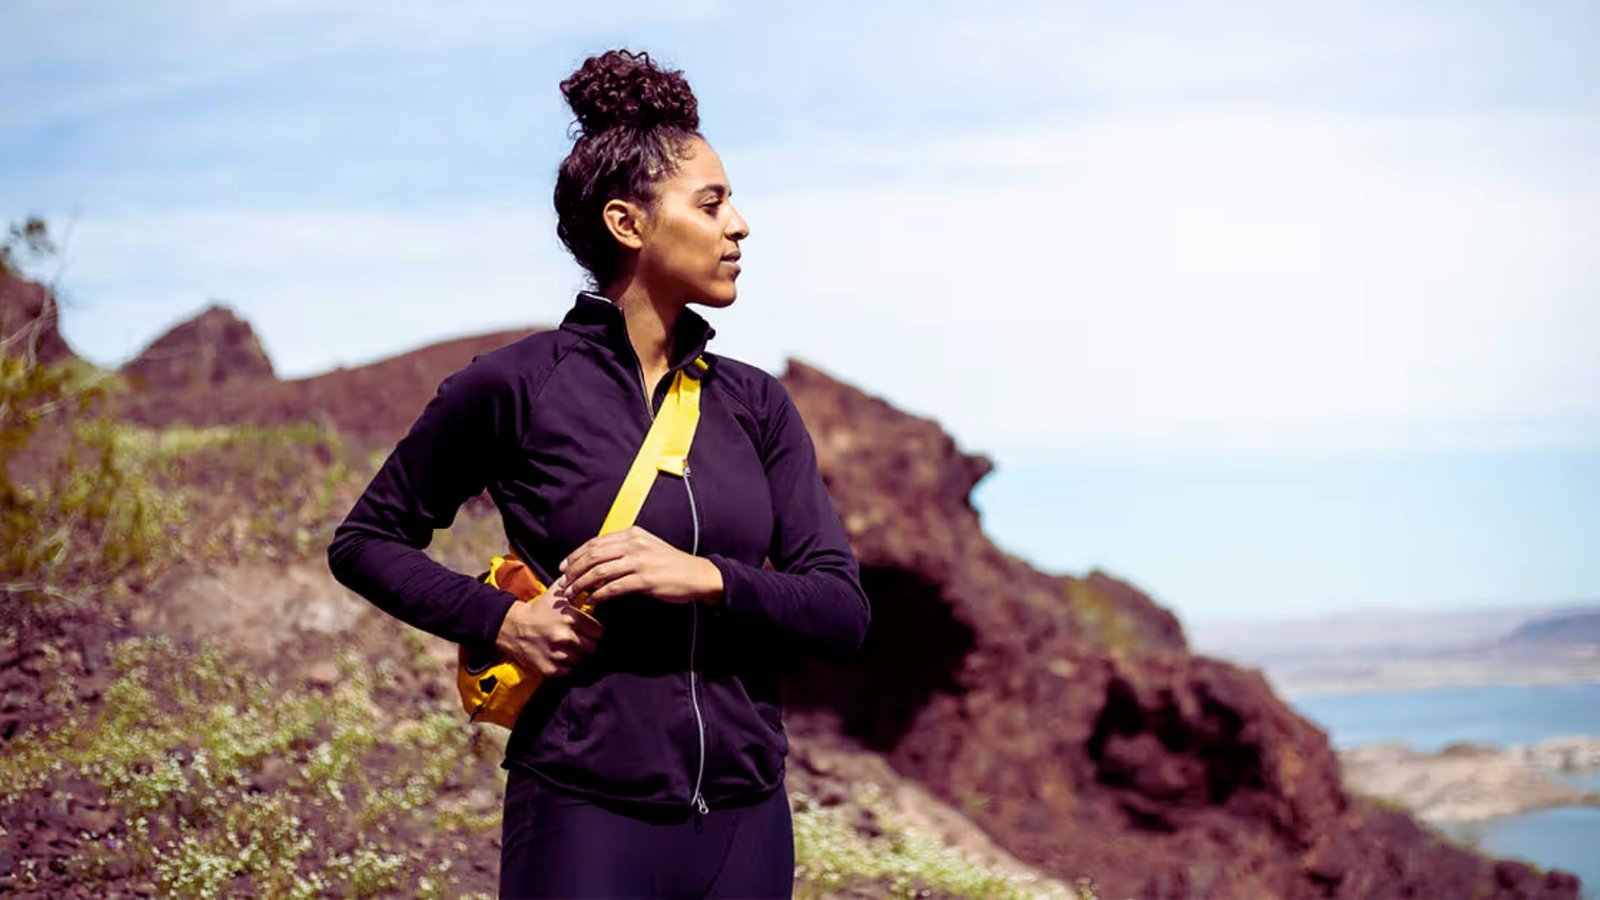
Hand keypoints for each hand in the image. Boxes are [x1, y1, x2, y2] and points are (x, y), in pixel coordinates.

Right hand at [493, 575, 605, 678]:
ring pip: (581, 660)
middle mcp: (565, 637)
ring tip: (566, 646)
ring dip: (576, 655)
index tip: (589, 630)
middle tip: (577, 639)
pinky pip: (568, 670)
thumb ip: (577, 585)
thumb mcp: (556, 592)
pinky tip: (557, 655)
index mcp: (570, 617)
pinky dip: (565, 665)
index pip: (599, 632)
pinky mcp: (549, 668)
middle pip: (592, 647)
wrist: (512, 626)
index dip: (595, 631)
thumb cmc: (539, 609)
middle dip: (587, 643)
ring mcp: (557, 654)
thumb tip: (596, 579)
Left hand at [556, 526, 724, 605]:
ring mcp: (640, 561)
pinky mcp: (645, 579)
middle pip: (593, 556)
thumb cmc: (670, 564)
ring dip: (582, 585)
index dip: (576, 555)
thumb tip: (597, 561)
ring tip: (573, 595)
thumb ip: (624, 550)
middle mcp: (634, 544)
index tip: (564, 567)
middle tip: (563, 584)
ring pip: (600, 572)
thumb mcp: (646, 548)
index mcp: (632, 534)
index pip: (595, 543)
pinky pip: (614, 587)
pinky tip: (592, 601)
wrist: (698, 575)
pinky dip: (599, 595)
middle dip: (574, 571)